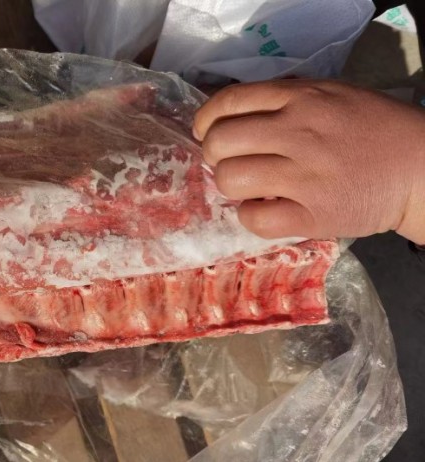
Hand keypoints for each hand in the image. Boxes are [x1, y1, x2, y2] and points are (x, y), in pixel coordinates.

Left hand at [193, 79, 424, 243]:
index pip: (228, 102)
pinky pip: (254, 218)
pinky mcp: (312, 215)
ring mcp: (304, 175)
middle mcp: (298, 132)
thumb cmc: (373, 130)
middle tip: (232, 163)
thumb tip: (232, 117)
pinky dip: (250, 216)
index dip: (205, 121)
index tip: (206, 133)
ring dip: (231, 186)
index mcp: (301, 98)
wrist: (421, 170)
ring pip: (229, 179)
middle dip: (214, 155)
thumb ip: (284, 100)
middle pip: (219, 142)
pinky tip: (265, 210)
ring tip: (251, 187)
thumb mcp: (331, 95)